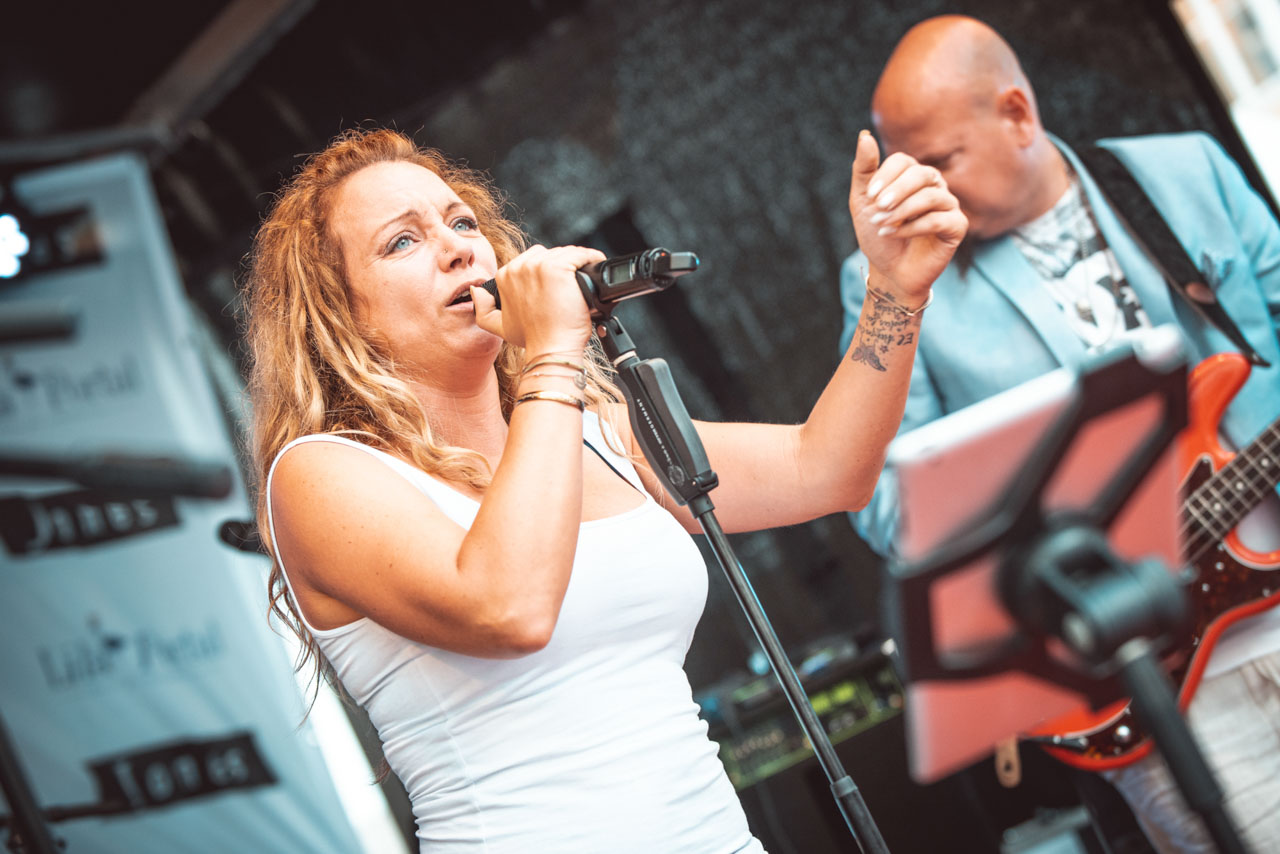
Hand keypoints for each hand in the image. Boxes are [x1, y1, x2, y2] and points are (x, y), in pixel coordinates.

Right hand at [471, 244, 603, 353]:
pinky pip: (580, 254)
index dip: (549, 271)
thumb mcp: (498, 326)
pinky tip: (593, 268)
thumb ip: (483, 308)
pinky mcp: (558, 268)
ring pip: (565, 253)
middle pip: (549, 254)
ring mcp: (538, 266)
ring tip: (584, 280)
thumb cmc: (532, 339)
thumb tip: (476, 290)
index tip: (560, 284)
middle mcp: (519, 267)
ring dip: (577, 263)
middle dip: (562, 266)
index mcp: (505, 275)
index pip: (533, 260)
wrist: (550, 349)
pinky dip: (590, 258)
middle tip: (573, 285)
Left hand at [848, 130, 966, 302]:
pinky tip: (895, 234)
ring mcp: (948, 205)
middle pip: (921, 174)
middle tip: (877, 209)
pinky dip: (914, 227)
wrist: (889, 271)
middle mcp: (934, 185)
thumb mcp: (863, 202)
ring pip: (931, 196)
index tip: (870, 196)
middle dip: (897, 191)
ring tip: (882, 225)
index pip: (903, 161)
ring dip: (902, 211)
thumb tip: (864, 136)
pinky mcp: (957, 226)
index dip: (886, 175)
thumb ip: (864, 170)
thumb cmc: (877, 234)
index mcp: (912, 176)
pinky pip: (940, 219)